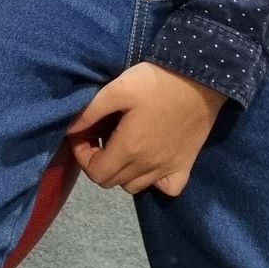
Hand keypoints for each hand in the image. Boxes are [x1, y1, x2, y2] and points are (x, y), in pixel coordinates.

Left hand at [67, 62, 225, 196]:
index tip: (84, 134)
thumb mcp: (116, 90)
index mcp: (129, 149)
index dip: (82, 155)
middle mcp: (148, 165)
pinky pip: (168, 188)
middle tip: (100, 136)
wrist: (200, 79)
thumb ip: (90, 112)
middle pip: (112, 181)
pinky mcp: (187, 165)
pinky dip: (155, 181)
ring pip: (135, 186)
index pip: (95, 173)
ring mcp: (169, 168)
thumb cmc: (156, 81)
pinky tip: (151, 161)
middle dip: (98, 161)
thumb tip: (68, 129)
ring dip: (122, 171)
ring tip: (121, 145)